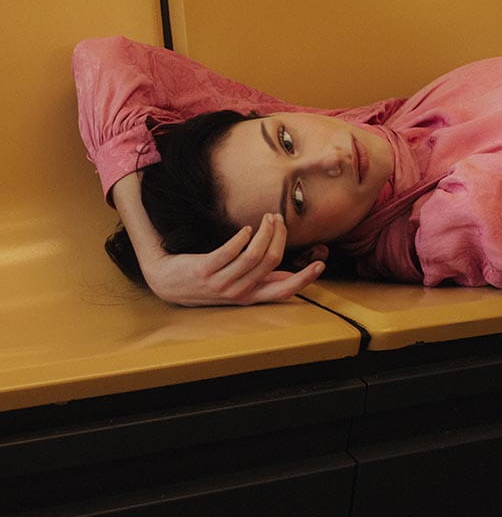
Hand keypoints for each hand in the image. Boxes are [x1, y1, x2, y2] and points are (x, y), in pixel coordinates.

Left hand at [144, 213, 324, 306]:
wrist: (166, 284)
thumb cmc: (206, 283)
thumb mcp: (236, 288)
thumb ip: (263, 282)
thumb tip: (292, 276)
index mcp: (250, 297)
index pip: (283, 291)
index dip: (304, 279)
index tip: (320, 264)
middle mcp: (237, 293)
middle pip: (270, 261)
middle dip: (280, 237)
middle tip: (279, 219)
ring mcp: (220, 283)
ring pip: (254, 255)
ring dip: (265, 232)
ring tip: (266, 218)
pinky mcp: (204, 270)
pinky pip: (230, 251)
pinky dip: (242, 237)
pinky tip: (246, 229)